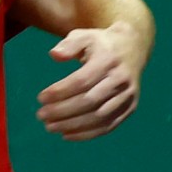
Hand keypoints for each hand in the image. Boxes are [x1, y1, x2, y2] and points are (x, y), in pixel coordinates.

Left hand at [35, 22, 146, 141]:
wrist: (132, 48)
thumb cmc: (99, 44)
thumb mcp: (83, 36)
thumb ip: (68, 44)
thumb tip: (54, 55)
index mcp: (109, 61)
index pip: (82, 81)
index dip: (60, 92)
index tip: (40, 98)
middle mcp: (121, 80)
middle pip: (90, 101)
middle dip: (62, 111)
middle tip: (40, 115)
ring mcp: (128, 96)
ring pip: (99, 116)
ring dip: (72, 125)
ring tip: (49, 126)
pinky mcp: (130, 108)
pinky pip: (109, 125)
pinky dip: (87, 134)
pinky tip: (66, 135)